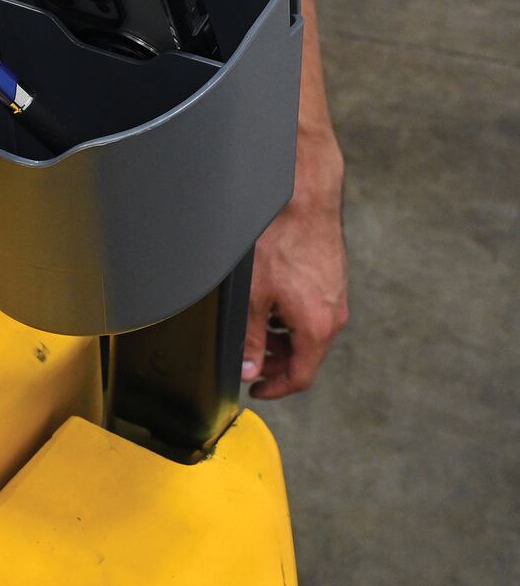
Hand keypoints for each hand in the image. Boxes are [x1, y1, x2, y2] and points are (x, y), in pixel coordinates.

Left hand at [243, 134, 347, 398]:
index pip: (300, 376)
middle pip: (305, 355)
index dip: (275, 388)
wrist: (303, 196)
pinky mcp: (331, 277)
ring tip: (255, 329)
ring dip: (282, 338)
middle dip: (275, 362)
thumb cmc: (280, 239)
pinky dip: (290, 316)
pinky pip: (311, 309)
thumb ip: (252, 339)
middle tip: (249, 360)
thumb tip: (250, 369)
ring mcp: (335, 294)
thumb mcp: (254, 297)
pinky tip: (270, 301)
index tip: (255, 388)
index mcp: (317, 327)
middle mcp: (333, 314)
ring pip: (307, 331)